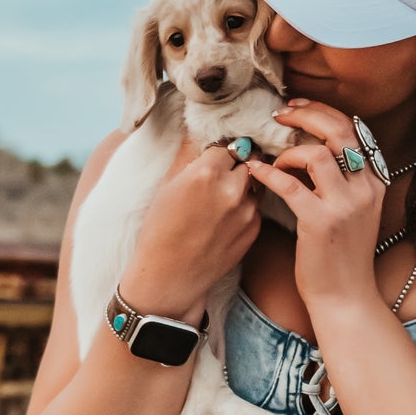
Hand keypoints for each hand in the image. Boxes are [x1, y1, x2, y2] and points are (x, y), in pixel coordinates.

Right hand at [122, 140, 262, 322]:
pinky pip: (255, 208)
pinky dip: (244, 208)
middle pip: (247, 161)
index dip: (219, 152)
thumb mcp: (168, 185)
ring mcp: (246, 212)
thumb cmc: (160, 230)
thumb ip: (190, 158)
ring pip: (255, 184)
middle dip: (236, 165)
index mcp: (206, 173)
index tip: (214, 158)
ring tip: (222, 199)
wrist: (169, 276)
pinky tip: (224, 220)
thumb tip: (203, 138)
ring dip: (243, 185)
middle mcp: (231, 190)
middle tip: (222, 175)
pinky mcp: (254, 231)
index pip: (227, 147)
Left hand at [246, 101, 386, 316]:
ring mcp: (345, 205)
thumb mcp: (354, 212)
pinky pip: (290, 185)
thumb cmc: (341, 257)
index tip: (298, 108)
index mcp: (374, 182)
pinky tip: (257, 172)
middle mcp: (365, 188)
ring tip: (273, 159)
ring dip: (288, 151)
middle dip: (306, 115)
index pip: (353, 130)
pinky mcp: (321, 222)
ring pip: (317, 153)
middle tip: (280, 115)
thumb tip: (311, 151)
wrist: (345, 297)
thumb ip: (342, 182)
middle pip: (339, 131)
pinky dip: (270, 174)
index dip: (323, 112)